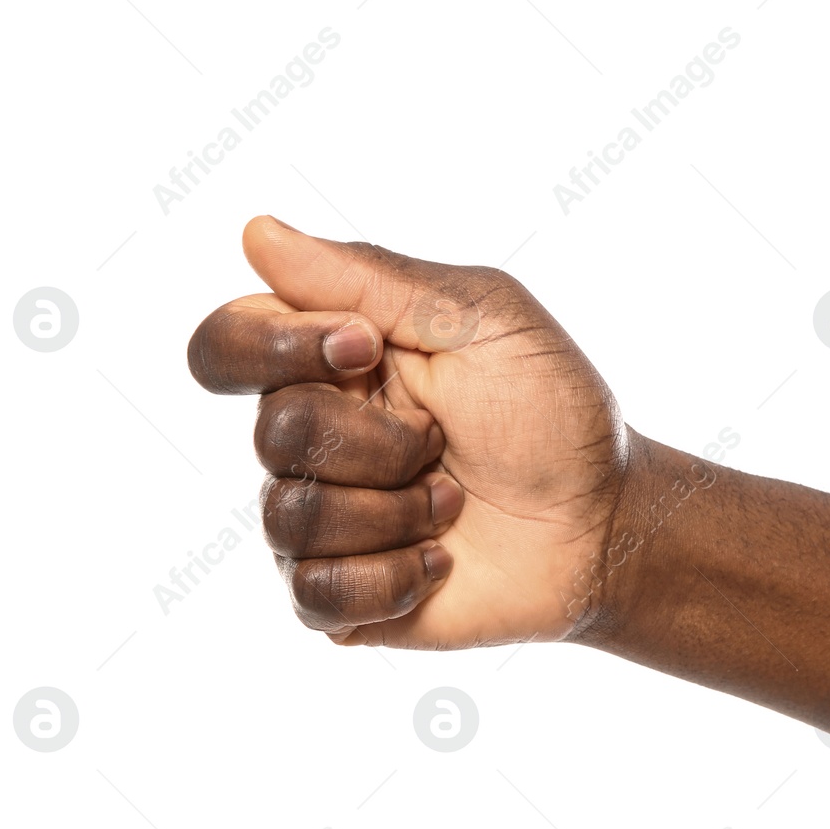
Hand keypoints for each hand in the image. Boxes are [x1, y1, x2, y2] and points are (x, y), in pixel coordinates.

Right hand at [189, 216, 630, 647]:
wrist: (603, 524)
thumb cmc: (552, 412)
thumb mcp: (482, 318)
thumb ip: (368, 277)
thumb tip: (255, 233)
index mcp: (330, 360)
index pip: (225, 340)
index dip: (277, 347)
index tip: (367, 350)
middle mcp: (311, 437)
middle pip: (272, 433)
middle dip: (381, 442)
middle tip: (443, 441)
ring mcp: (321, 520)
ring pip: (289, 518)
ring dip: (395, 512)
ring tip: (452, 503)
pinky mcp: (341, 596)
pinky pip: (313, 593)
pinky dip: (390, 579)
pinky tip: (438, 562)